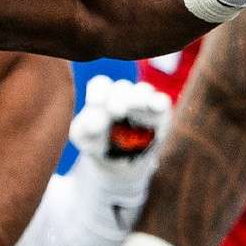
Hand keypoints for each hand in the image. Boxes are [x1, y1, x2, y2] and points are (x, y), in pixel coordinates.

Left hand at [67, 74, 172, 209]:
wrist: (117, 161)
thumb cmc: (97, 141)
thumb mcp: (83, 136)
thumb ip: (84, 126)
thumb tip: (94, 122)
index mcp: (102, 94)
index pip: (100, 84)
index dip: (98, 91)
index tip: (95, 103)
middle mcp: (123, 93)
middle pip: (122, 87)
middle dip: (118, 98)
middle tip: (115, 111)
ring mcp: (143, 100)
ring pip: (142, 91)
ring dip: (137, 98)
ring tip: (133, 108)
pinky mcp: (159, 112)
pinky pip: (161, 102)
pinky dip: (159, 102)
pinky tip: (156, 106)